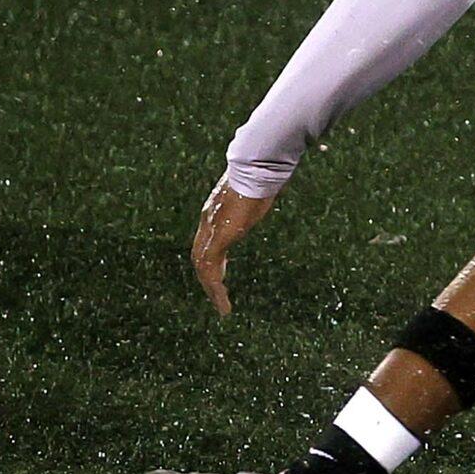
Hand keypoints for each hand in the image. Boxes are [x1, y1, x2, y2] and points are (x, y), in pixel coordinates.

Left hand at [192, 174, 276, 315]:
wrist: (255, 167)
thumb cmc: (262, 173)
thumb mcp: (259, 188)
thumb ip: (259, 193)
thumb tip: (274, 184)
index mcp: (215, 211)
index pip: (206, 240)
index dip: (212, 257)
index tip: (222, 271)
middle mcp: (208, 221)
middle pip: (200, 256)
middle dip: (208, 276)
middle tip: (218, 294)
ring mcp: (211, 229)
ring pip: (202, 266)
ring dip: (211, 288)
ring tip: (223, 306)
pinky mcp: (218, 237)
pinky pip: (210, 269)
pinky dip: (214, 288)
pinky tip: (223, 301)